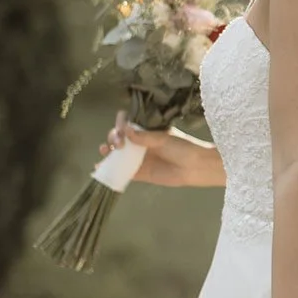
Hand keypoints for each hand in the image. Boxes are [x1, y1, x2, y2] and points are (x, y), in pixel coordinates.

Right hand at [99, 111, 220, 187]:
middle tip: (117, 145)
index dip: (120, 125)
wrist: (196, 168)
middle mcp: (141, 143)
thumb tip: (125, 129)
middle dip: (113, 138)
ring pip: (119, 155)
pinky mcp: (140, 173)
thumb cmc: (183, 148)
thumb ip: (144, 136)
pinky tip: (102, 169)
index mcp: (147, 130)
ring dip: (108, 153)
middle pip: (120, 138)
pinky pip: (124, 172)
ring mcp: (140, 158)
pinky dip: (112, 171)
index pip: (127, 123)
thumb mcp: (163, 139)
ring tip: (103, 153)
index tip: (122, 130)